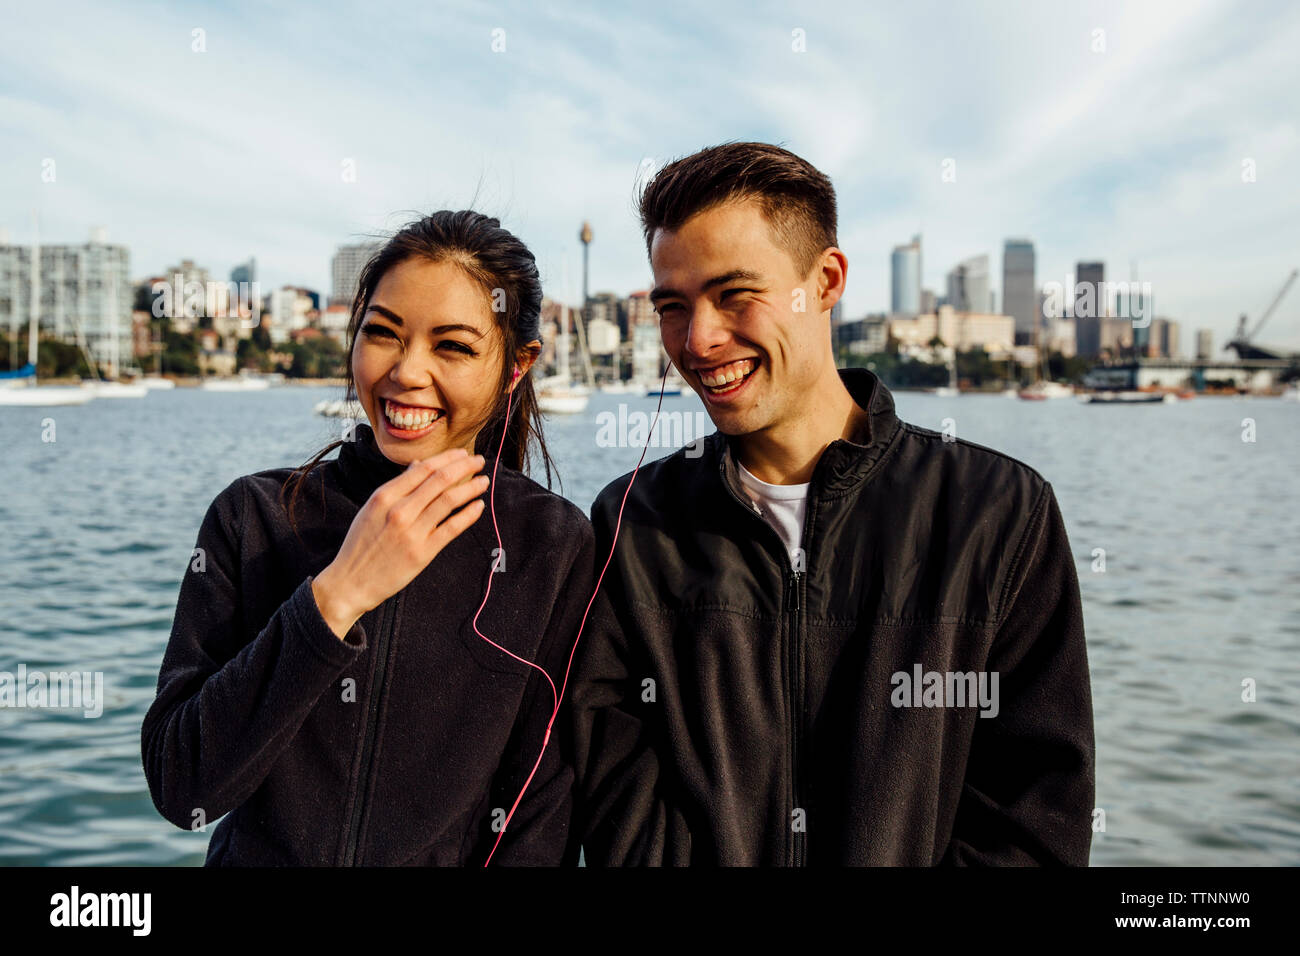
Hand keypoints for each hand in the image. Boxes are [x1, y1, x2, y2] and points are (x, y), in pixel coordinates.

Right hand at [312, 448, 488, 637]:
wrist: (351, 582)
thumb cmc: (361, 544)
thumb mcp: (372, 509)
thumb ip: (397, 487)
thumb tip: (419, 465)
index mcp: (384, 496)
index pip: (423, 469)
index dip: (447, 458)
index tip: (462, 453)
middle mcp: (399, 511)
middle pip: (440, 480)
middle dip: (464, 466)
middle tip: (479, 461)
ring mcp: (412, 532)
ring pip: (449, 500)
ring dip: (471, 488)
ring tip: (483, 481)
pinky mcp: (423, 552)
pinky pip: (452, 528)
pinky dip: (469, 515)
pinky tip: (478, 506)